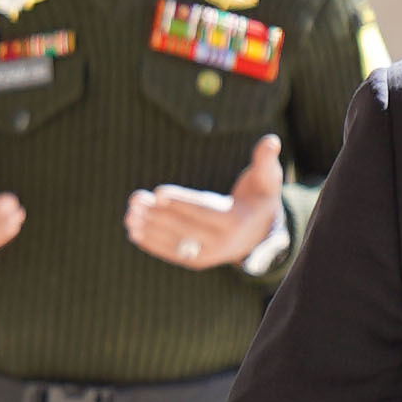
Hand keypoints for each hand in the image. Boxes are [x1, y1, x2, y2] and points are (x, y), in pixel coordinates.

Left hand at [126, 132, 285, 272]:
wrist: (259, 232)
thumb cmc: (259, 197)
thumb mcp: (267, 178)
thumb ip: (265, 160)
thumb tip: (271, 141)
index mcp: (236, 222)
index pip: (204, 211)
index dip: (182, 202)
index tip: (159, 192)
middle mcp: (222, 243)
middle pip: (185, 227)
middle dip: (158, 213)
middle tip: (136, 199)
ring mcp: (208, 255)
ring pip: (174, 241)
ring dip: (149, 228)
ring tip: (130, 213)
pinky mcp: (196, 260)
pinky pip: (171, 252)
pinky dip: (152, 243)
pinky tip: (133, 230)